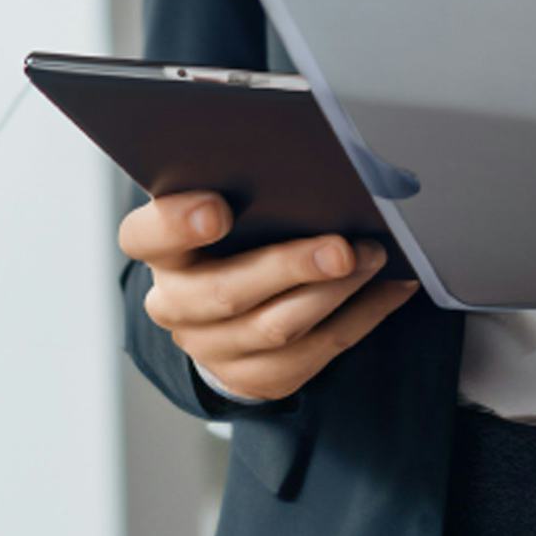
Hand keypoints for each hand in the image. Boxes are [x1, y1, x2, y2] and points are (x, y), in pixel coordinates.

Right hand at [119, 191, 418, 404]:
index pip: (145, 236)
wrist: (228, 311)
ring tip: (374, 258)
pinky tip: (391, 286)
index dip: (177, 223)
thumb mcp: (225, 203)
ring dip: (334, 293)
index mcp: (162, 251)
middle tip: (341, 246)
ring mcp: (214, 348)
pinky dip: (360, 317)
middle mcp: (176, 305)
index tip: (218, 208)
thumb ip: (246, 184)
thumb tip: (308, 156)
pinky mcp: (256, 378)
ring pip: (276, 328)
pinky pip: (315, 353)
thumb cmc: (236, 235)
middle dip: (290, 267)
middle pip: (224, 293)